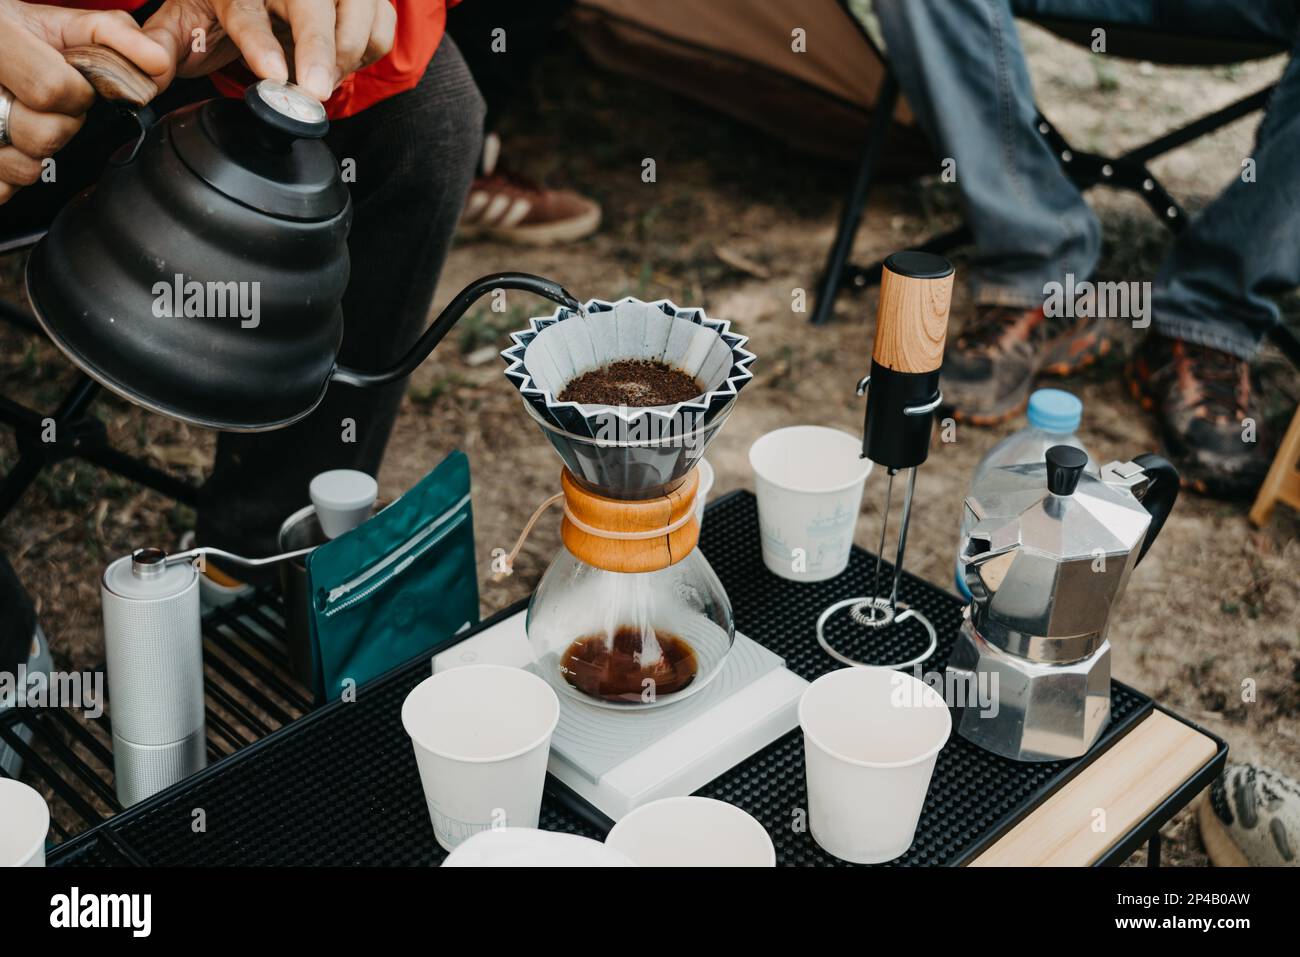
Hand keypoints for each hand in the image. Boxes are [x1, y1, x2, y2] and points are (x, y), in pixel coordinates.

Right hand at [0, 0, 168, 204]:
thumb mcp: (64, 25)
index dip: (76, 94)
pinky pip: (4, 189)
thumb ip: (113, 36)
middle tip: (54, 106)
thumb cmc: (21, 39)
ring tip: (32, 121)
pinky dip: (17, 172)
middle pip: (43, 135)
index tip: (75, 86)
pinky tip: (14, 144)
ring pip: (24, 167)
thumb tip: (158, 61)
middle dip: (65, 125)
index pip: (50, 89)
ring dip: (42, 152)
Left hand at [143, 0, 396, 101]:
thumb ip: (163, 42)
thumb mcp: (184, 15)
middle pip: (312, 9)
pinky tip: (343, 63)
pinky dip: (367, 52)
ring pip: (357, 15)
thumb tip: (147, 68)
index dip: (261, 44)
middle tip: (315, 93)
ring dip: (344, 57)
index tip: (273, 74)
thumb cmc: (227, 2)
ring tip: (322, 79)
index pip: (247, 13)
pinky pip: (381, 28)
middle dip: (319, 52)